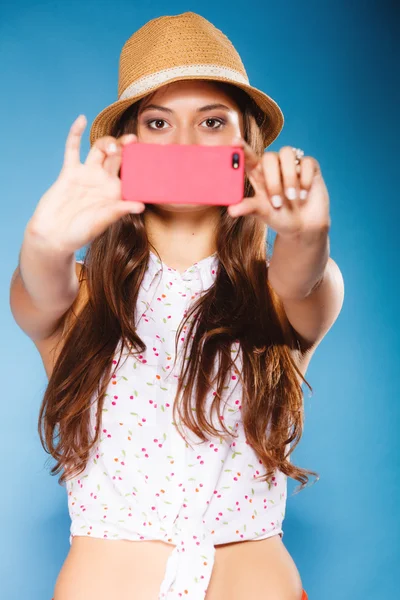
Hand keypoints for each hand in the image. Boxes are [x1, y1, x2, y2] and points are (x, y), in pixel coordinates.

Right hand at [28, 116, 144, 254]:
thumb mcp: (102, 222)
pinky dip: (75, 133)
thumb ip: (119, 211)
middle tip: (133, 141)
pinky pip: (72, 149)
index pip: (132, 174)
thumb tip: (141, 206)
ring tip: (111, 146)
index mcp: (116, 193)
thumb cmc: (80, 233)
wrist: (54, 236)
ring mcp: (87, 174)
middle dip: (126, 148)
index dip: (141, 165)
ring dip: (107, 142)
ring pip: (99, 149)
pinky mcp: (69, 171)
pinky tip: (81, 119)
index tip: (151, 155)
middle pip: (118, 157)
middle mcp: (103, 181)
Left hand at [228, 139, 330, 238]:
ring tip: (292, 197)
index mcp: (259, 174)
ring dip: (289, 177)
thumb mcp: (262, 213)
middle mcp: (275, 166)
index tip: (235, 141)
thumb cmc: (279, 217)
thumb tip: (231, 210)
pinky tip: (304, 194)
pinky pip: (307, 162)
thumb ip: (248, 208)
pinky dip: (305, 178)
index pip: (249, 157)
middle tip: (276, 202)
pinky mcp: (310, 168)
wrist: (303, 226)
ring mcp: (292, 165)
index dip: (242, 148)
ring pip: (287, 153)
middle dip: (273, 180)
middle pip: (269, 157)